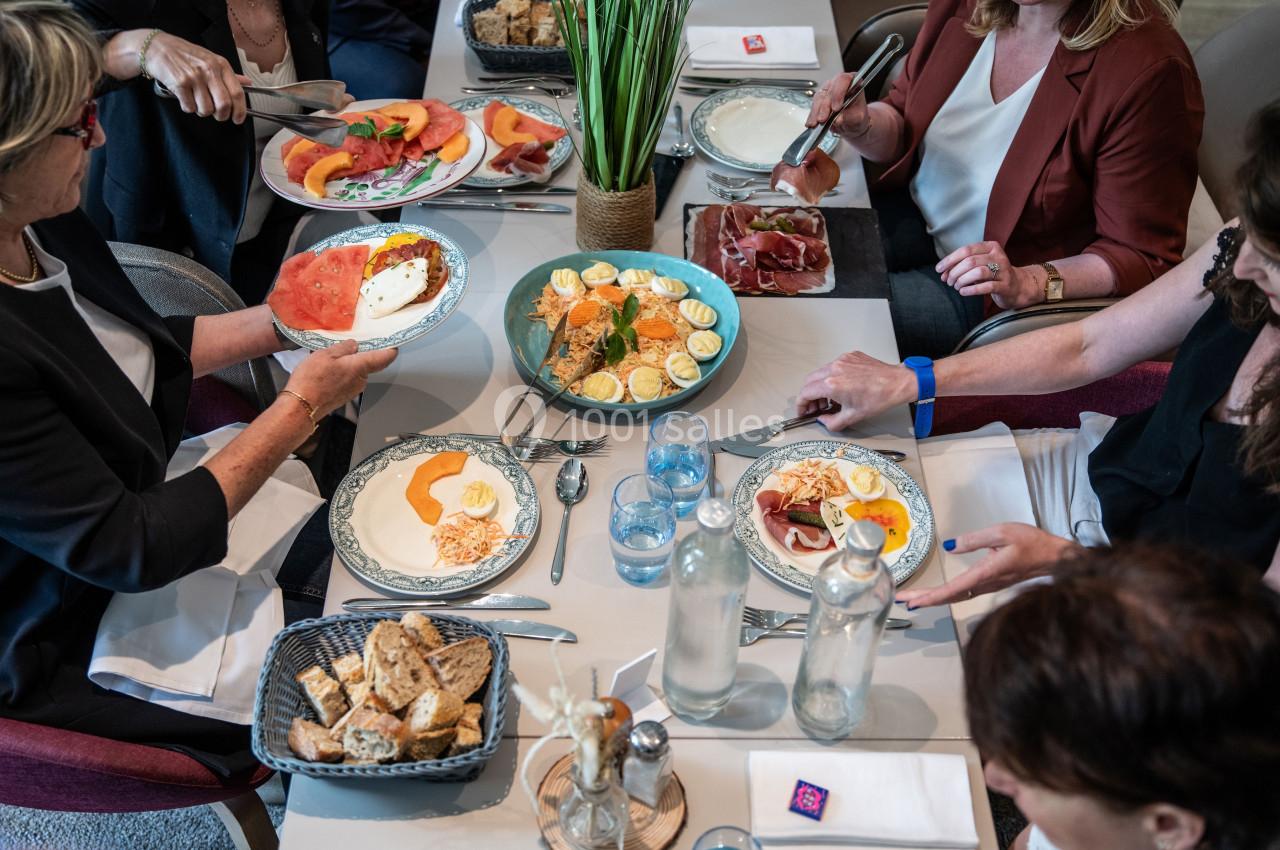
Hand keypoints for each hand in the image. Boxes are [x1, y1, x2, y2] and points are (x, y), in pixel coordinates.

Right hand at [143, 32, 247, 122]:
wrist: (157, 47)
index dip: (240, 111)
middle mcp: (209, 70)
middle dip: (221, 115)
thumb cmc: (186, 55)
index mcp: (221, 64)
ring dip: (201, 111)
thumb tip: (247, 83)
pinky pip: (189, 108)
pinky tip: (185, 97)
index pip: (237, 93)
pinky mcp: (180, 84)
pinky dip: (188, 107)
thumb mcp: (210, 59)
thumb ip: (228, 74)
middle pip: (224, 105)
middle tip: (217, 114)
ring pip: (206, 109)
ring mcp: (194, 77)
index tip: (238, 119)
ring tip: (196, 100)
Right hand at [284, 340, 397, 417]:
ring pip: (356, 372)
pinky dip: (341, 374)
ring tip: (330, 358)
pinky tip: (326, 371)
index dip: (390, 349)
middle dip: (360, 355)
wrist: (301, 407)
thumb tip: (354, 345)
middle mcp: (361, 380)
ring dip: (348, 364)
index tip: (393, 343)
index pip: (384, 358)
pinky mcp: (344, 396)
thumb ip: (343, 348)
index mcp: (360, 367)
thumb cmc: (312, 379)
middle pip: (368, 364)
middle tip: (347, 345)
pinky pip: (347, 380)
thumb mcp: (326, 354)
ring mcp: (353, 390)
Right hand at [795, 351, 915, 430]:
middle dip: (809, 395)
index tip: (803, 411)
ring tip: (830, 399)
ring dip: (820, 386)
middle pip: (809, 381)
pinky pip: (834, 366)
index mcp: (832, 384)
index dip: (801, 404)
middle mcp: (834, 369)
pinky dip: (833, 377)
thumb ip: (832, 422)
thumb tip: (823, 420)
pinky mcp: (850, 356)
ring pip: (820, 372)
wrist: (896, 383)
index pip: (805, 393)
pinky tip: (842, 387)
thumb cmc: (879, 397)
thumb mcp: (853, 416)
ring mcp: (842, 360)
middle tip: (817, 407)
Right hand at [806, 72, 869, 140]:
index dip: (838, 93)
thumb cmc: (856, 116)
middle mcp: (839, 84)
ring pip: (819, 97)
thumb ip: (850, 116)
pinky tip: (812, 122)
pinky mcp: (820, 99)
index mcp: (853, 82)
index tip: (836, 108)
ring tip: (818, 122)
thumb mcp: (858, 118)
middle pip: (829, 89)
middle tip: (824, 118)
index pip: (844, 80)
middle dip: (825, 106)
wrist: (850, 124)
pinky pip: (814, 105)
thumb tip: (839, 118)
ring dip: (817, 111)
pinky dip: (812, 115)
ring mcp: (828, 90)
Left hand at [894, 523, 1078, 607]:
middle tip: (903, 600)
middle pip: (950, 596)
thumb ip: (974, 539)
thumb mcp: (1002, 532)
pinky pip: (964, 593)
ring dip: (934, 598)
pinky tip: (937, 595)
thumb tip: (950, 546)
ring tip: (914, 599)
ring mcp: (988, 586)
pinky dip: (946, 595)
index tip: (914, 601)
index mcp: (986, 573)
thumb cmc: (1032, 543)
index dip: (931, 596)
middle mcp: (985, 584)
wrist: (1054, 557)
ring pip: (956, 596)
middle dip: (925, 599)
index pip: (953, 589)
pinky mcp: (990, 584)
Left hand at [936, 241, 1041, 309]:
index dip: (950, 260)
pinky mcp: (1006, 285)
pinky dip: (971, 290)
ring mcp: (1004, 271)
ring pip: (978, 272)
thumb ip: (961, 267)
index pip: (966, 250)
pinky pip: (986, 286)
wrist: (1016, 286)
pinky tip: (963, 292)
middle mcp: (998, 256)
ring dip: (962, 280)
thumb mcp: (978, 266)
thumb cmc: (992, 275)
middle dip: (954, 272)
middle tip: (949, 281)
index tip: (939, 269)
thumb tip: (943, 274)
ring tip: (956, 286)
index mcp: (990, 247)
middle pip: (970, 261)